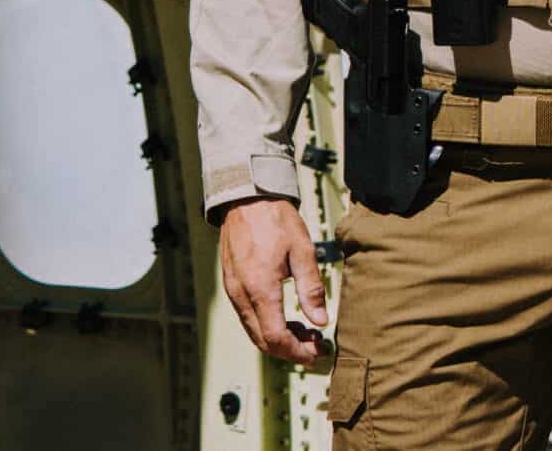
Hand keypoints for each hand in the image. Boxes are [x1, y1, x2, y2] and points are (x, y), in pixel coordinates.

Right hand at [218, 196, 328, 364]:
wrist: (246, 198)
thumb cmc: (275, 219)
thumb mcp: (303, 251)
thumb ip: (311, 289)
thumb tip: (320, 321)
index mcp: (261, 288)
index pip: (276, 338)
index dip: (297, 352)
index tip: (317, 351)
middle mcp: (242, 294)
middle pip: (262, 341)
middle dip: (290, 350)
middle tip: (316, 346)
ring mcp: (233, 290)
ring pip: (253, 331)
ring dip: (278, 339)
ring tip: (305, 331)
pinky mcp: (231, 284)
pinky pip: (247, 317)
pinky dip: (266, 325)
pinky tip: (285, 316)